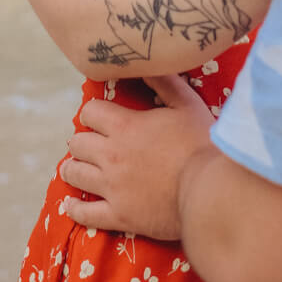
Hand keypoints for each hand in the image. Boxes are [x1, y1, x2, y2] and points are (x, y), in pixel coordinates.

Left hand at [60, 73, 213, 238]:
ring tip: (74, 168)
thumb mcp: (186, 104)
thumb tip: (146, 65)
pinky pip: (85, 214)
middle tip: (89, 144)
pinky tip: (71, 205)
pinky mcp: (118, 216)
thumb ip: (164, 82)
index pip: (90, 112)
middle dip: (81, 141)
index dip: (93, 113)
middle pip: (77, 144)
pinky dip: (75, 208)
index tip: (98, 117)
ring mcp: (112, 188)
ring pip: (75, 175)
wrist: (209, 191)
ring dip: (73, 169)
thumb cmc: (201, 144)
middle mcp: (111, 155)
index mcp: (125, 126)